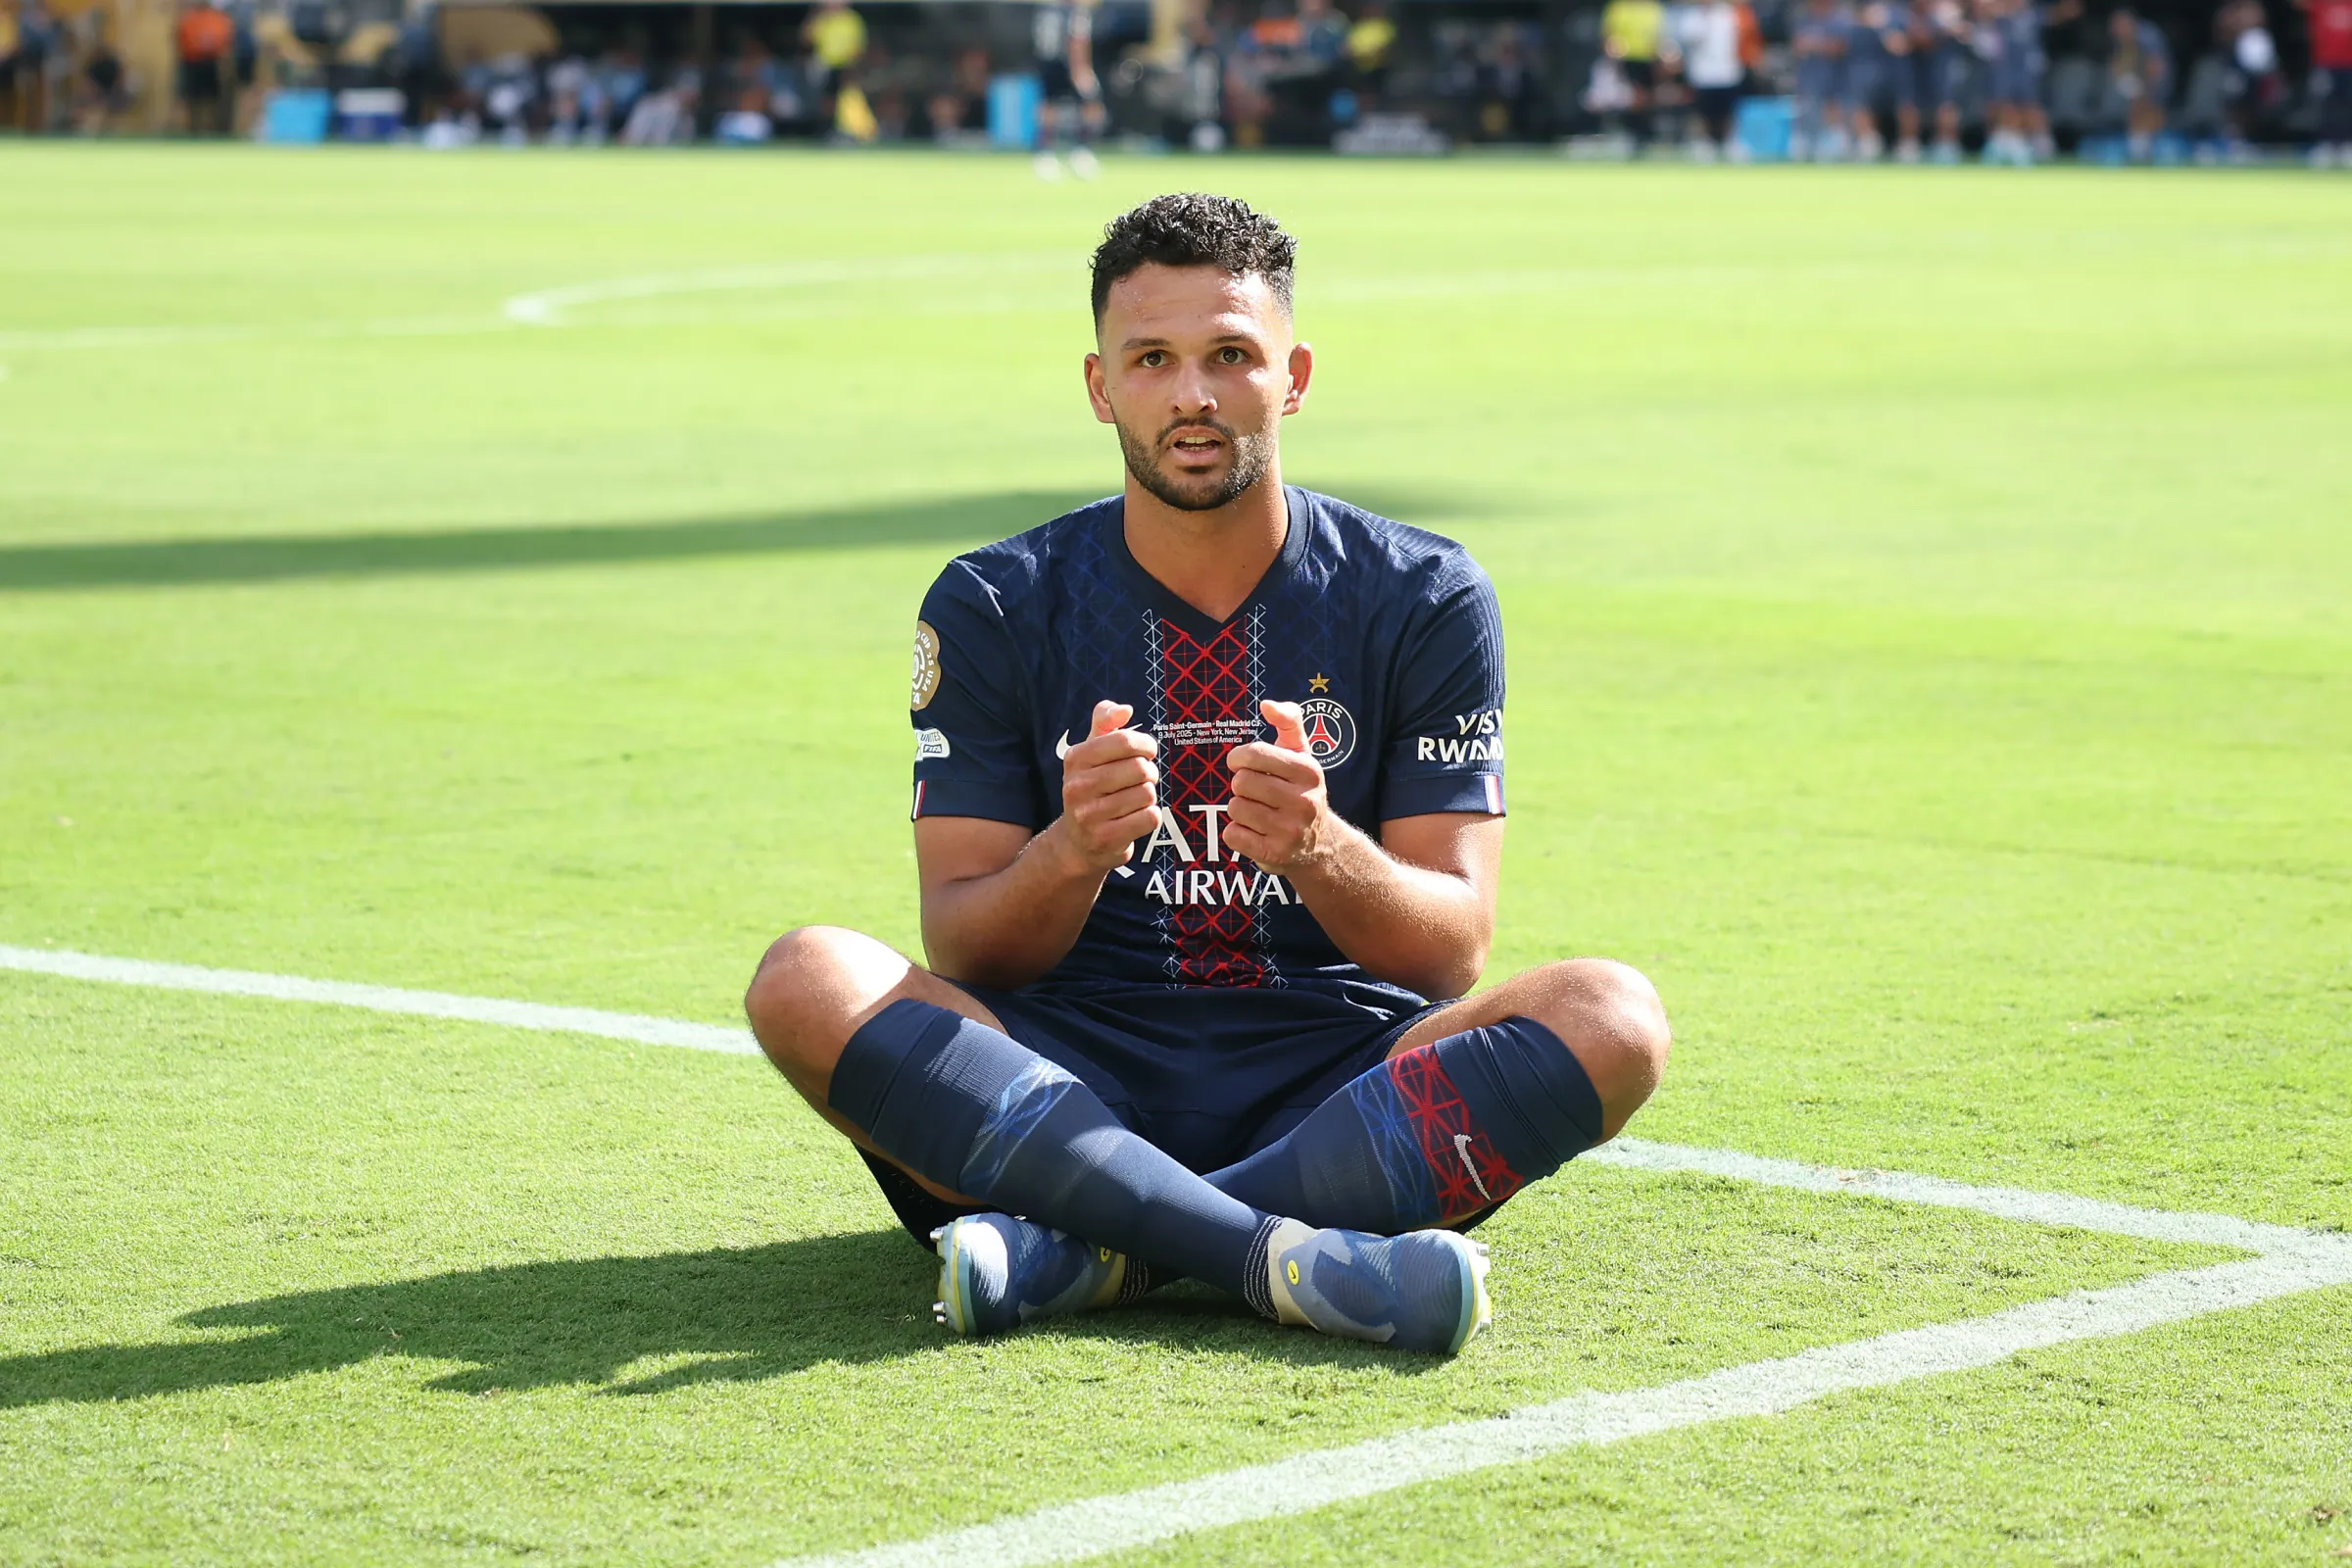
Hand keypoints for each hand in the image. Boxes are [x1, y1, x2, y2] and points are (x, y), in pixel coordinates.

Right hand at [1055, 699, 1159, 873]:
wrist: (1078, 841)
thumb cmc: (1092, 788)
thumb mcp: (1091, 752)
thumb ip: (1105, 722)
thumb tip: (1125, 710)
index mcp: (1075, 759)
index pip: (1124, 741)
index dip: (1145, 744)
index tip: (1148, 751)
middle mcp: (1077, 786)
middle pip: (1139, 768)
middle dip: (1149, 773)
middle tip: (1141, 779)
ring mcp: (1089, 815)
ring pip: (1146, 793)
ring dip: (1148, 796)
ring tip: (1134, 800)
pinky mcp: (1105, 838)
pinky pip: (1149, 818)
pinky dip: (1150, 816)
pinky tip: (1135, 818)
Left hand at [1223, 699, 1331, 872]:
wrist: (1320, 845)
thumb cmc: (1301, 790)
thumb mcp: (1302, 754)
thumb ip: (1288, 721)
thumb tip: (1267, 705)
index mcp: (1309, 771)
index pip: (1254, 754)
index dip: (1239, 757)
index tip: (1241, 763)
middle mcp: (1303, 802)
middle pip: (1241, 782)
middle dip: (1242, 785)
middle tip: (1255, 792)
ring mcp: (1290, 831)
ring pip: (1235, 808)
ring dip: (1240, 809)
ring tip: (1258, 812)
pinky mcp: (1275, 855)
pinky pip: (1232, 835)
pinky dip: (1237, 832)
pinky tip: (1255, 831)